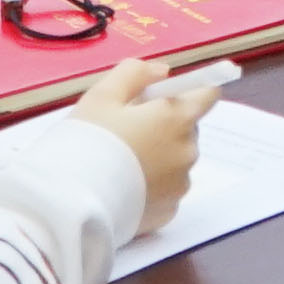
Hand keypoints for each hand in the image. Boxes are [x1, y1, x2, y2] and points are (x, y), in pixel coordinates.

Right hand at [56, 54, 210, 230]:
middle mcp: (187, 151)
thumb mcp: (103, 95)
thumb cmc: (89, 141)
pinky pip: (166, 189)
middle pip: (187, 128)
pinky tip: (124, 186)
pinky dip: (152, 185)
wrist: (74, 201)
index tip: (169, 96)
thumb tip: (162, 72)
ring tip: (121, 163)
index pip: (209, 94)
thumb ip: (136, 73)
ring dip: (159, 156)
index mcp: (177, 118)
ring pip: (176, 160)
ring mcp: (180, 184)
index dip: (191, 90)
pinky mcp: (169, 211)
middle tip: (128, 129)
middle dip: (165, 125)